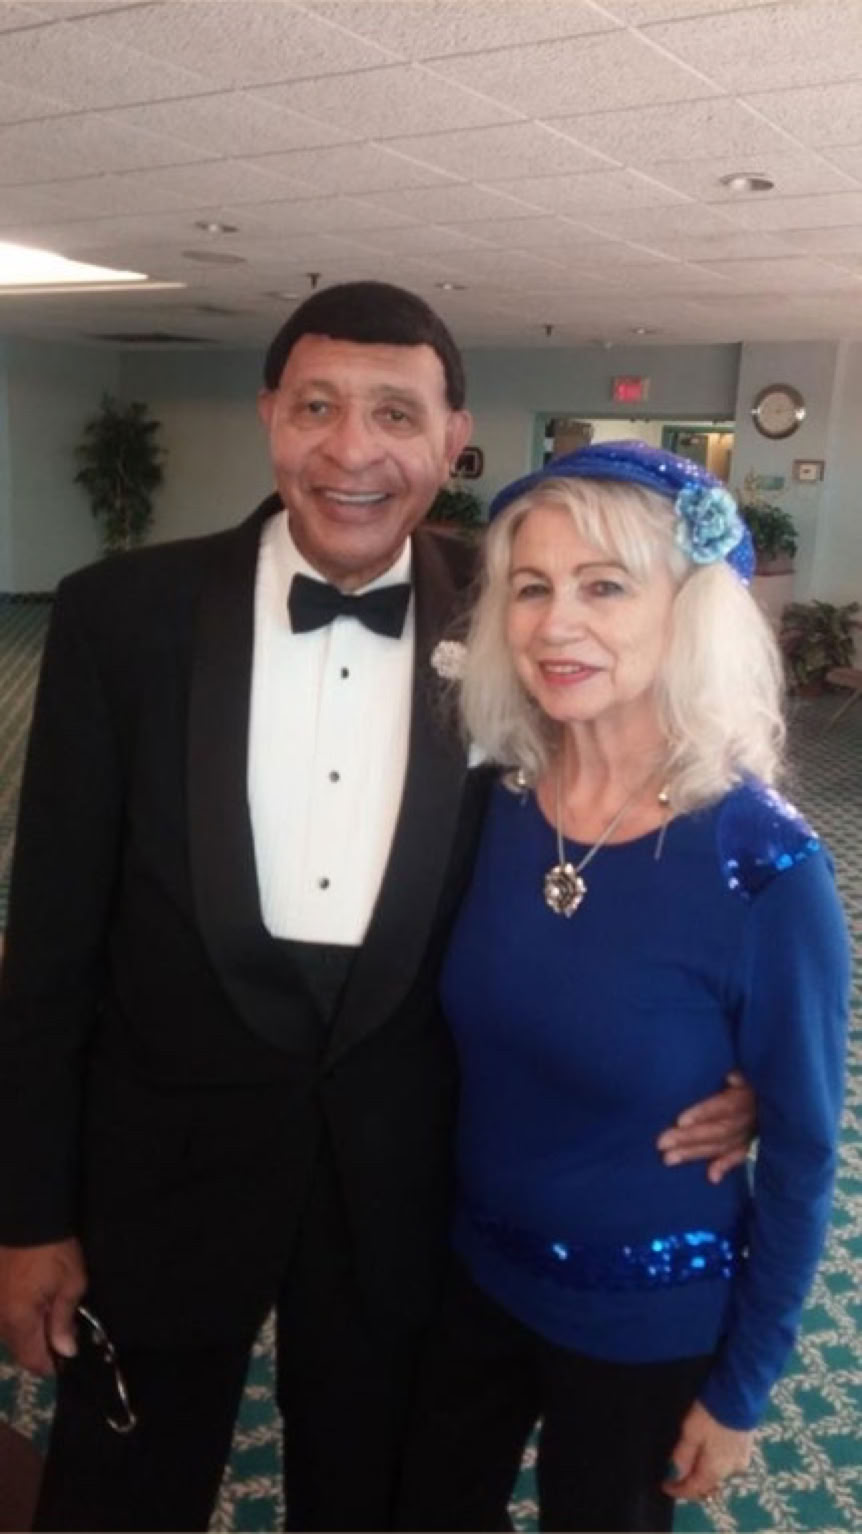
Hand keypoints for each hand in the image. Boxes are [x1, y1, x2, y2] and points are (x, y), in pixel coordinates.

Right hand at [0, 1239, 86, 1374]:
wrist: (28, 1215)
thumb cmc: (54, 1250)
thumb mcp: (71, 1283)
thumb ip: (64, 1321)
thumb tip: (65, 1351)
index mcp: (18, 1320)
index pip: (31, 1360)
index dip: (50, 1365)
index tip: (66, 1359)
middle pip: (17, 1348)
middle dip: (39, 1348)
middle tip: (62, 1335)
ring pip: (8, 1332)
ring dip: (27, 1332)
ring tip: (49, 1316)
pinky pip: (4, 1315)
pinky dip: (18, 1316)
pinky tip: (33, 1303)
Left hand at [657, 1070, 755, 1183]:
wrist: (779, 1090)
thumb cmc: (751, 1075)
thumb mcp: (748, 1070)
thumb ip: (740, 1075)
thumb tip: (731, 1078)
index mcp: (747, 1095)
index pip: (723, 1107)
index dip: (703, 1113)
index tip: (679, 1121)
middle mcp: (750, 1116)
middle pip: (718, 1130)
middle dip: (689, 1138)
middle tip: (661, 1143)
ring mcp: (752, 1132)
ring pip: (722, 1145)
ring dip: (696, 1153)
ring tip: (669, 1159)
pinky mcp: (754, 1141)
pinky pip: (739, 1156)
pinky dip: (725, 1165)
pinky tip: (711, 1178)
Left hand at [662, 1399, 752, 1500]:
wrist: (740, 1395)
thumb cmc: (711, 1415)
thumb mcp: (690, 1432)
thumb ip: (683, 1455)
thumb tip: (677, 1473)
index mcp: (715, 1470)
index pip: (694, 1490)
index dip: (678, 1490)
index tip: (664, 1485)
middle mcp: (731, 1471)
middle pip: (707, 1484)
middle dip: (691, 1482)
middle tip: (675, 1475)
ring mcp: (741, 1460)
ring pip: (718, 1473)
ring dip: (703, 1471)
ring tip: (690, 1462)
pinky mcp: (746, 1448)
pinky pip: (727, 1463)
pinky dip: (714, 1462)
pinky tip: (707, 1451)